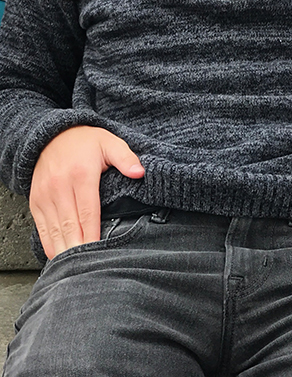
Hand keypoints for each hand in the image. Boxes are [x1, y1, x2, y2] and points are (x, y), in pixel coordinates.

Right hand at [29, 125, 144, 259]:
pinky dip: (49, 245)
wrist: (52, 135)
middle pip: (70, 226)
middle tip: (88, 269)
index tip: (100, 252)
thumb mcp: (109, 142)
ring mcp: (45, 195)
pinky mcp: (36, 202)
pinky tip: (59, 258)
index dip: (93, 235)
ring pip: (54, 231)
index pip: (88, 212)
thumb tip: (140, 172)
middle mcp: (60, 186)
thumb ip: (125, 158)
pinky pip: (42, 229)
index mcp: (81, 174)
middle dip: (78, 249)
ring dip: (63, 251)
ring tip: (74, 270)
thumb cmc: (85, 142)